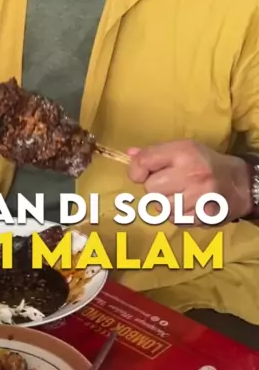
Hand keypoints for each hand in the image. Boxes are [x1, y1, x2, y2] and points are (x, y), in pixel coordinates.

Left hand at [127, 139, 251, 224]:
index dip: (137, 170)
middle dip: (155, 188)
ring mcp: (199, 196)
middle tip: (169, 184)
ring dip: (165, 204)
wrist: (238, 184)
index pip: (144, 161)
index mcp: (184, 152)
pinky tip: (188, 206)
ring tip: (180, 195)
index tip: (141, 174)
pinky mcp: (203, 216)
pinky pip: (174, 220)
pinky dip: (176, 215)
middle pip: (151, 188)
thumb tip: (130, 155)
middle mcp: (192, 173)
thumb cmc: (205, 164)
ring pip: (161, 207)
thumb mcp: (183, 149)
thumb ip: (155, 153)